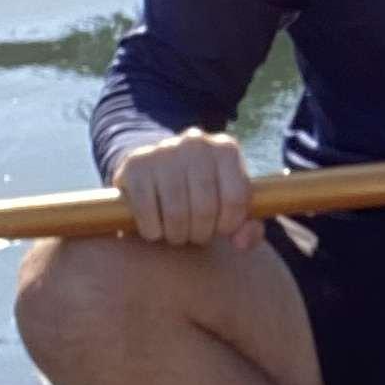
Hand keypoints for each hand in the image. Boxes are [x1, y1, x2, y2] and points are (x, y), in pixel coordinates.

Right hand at [112, 128, 261, 247]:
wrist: (157, 173)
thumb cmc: (201, 196)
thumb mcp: (230, 208)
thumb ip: (249, 228)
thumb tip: (242, 242)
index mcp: (225, 149)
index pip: (236, 198)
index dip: (228, 225)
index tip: (220, 230)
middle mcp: (195, 143)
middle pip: (204, 207)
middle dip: (201, 232)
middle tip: (195, 236)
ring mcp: (163, 150)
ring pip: (175, 212)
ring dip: (177, 234)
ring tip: (177, 234)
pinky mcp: (135, 165)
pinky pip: (147, 211)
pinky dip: (152, 230)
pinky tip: (155, 229)